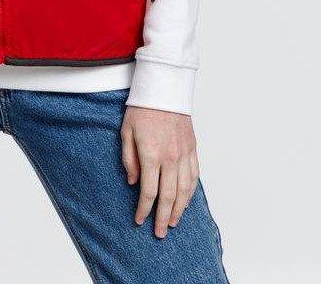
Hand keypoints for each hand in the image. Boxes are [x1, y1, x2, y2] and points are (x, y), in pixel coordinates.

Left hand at [120, 105, 199, 237]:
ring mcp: (184, 153)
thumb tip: (132, 182)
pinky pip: (194, 176)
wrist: (163, 88)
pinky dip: (191, 192)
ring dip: (179, 209)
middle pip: (169, 196)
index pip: (149, 191)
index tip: (139, 220)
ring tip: (174, 222)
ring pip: (185, 190)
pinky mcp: (192, 148)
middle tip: (159, 232)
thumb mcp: (126, 132)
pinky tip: (186, 201)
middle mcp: (170, 157)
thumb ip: (129, 159)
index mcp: (151, 154)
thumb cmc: (141, 108)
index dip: (144, 209)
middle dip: (163, 217)